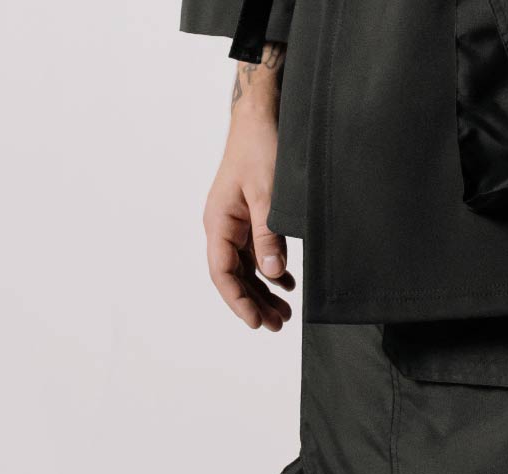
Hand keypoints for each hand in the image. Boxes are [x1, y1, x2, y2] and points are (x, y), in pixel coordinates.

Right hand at [203, 46, 292, 331]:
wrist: (263, 114)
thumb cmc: (260, 148)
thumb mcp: (267, 194)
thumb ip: (268, 235)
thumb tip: (272, 273)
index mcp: (219, 222)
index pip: (223, 273)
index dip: (239, 301)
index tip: (257, 322)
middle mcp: (224, 227)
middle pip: (236, 277)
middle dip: (255, 303)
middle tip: (278, 325)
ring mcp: (237, 224)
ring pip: (248, 268)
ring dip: (265, 291)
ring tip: (285, 314)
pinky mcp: (252, 218)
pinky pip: (258, 254)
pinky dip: (273, 272)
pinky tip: (288, 285)